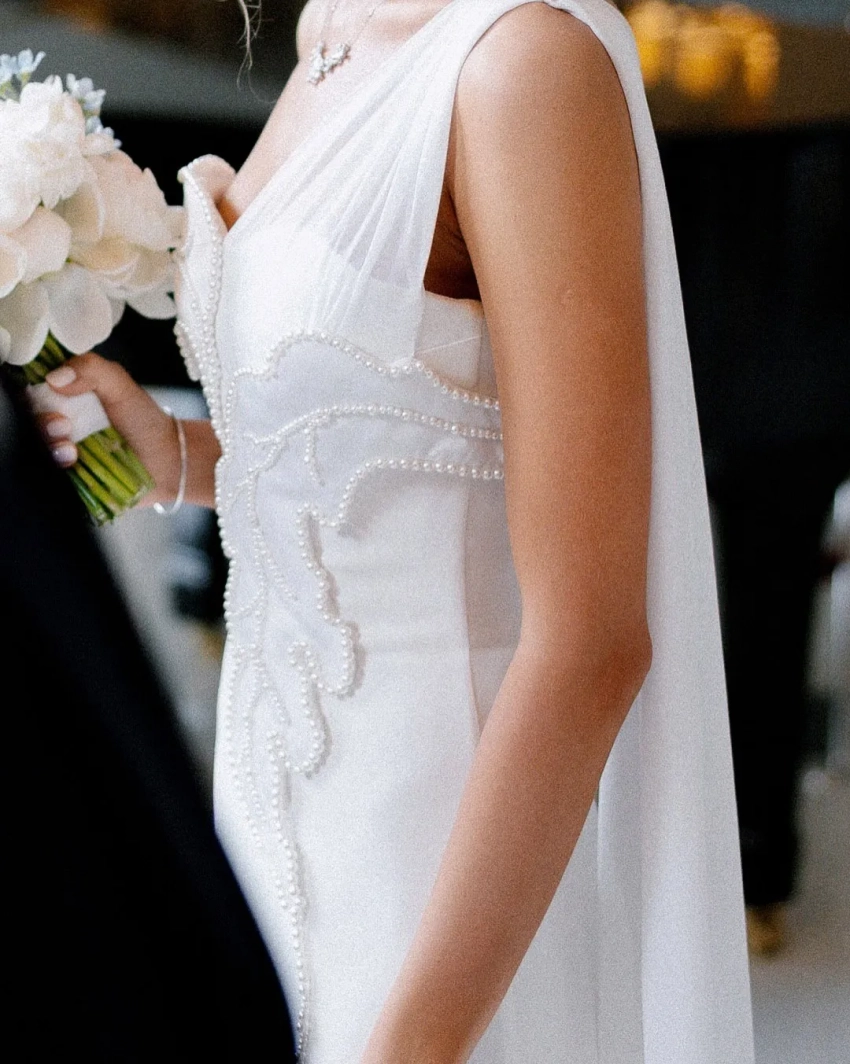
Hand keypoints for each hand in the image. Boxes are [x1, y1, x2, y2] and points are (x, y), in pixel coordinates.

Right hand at [34, 351, 182, 505]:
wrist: (168, 461)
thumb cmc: (144, 421)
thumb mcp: (120, 384)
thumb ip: (91, 369)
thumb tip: (54, 377)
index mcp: (66, 397)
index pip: (35, 392)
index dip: (37, 393)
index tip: (51, 394)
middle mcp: (60, 424)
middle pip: (31, 421)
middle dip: (42, 423)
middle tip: (63, 426)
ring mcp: (64, 452)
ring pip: (38, 449)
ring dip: (49, 447)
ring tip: (71, 450)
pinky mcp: (70, 478)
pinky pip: (51, 474)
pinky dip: (57, 468)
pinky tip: (73, 463)